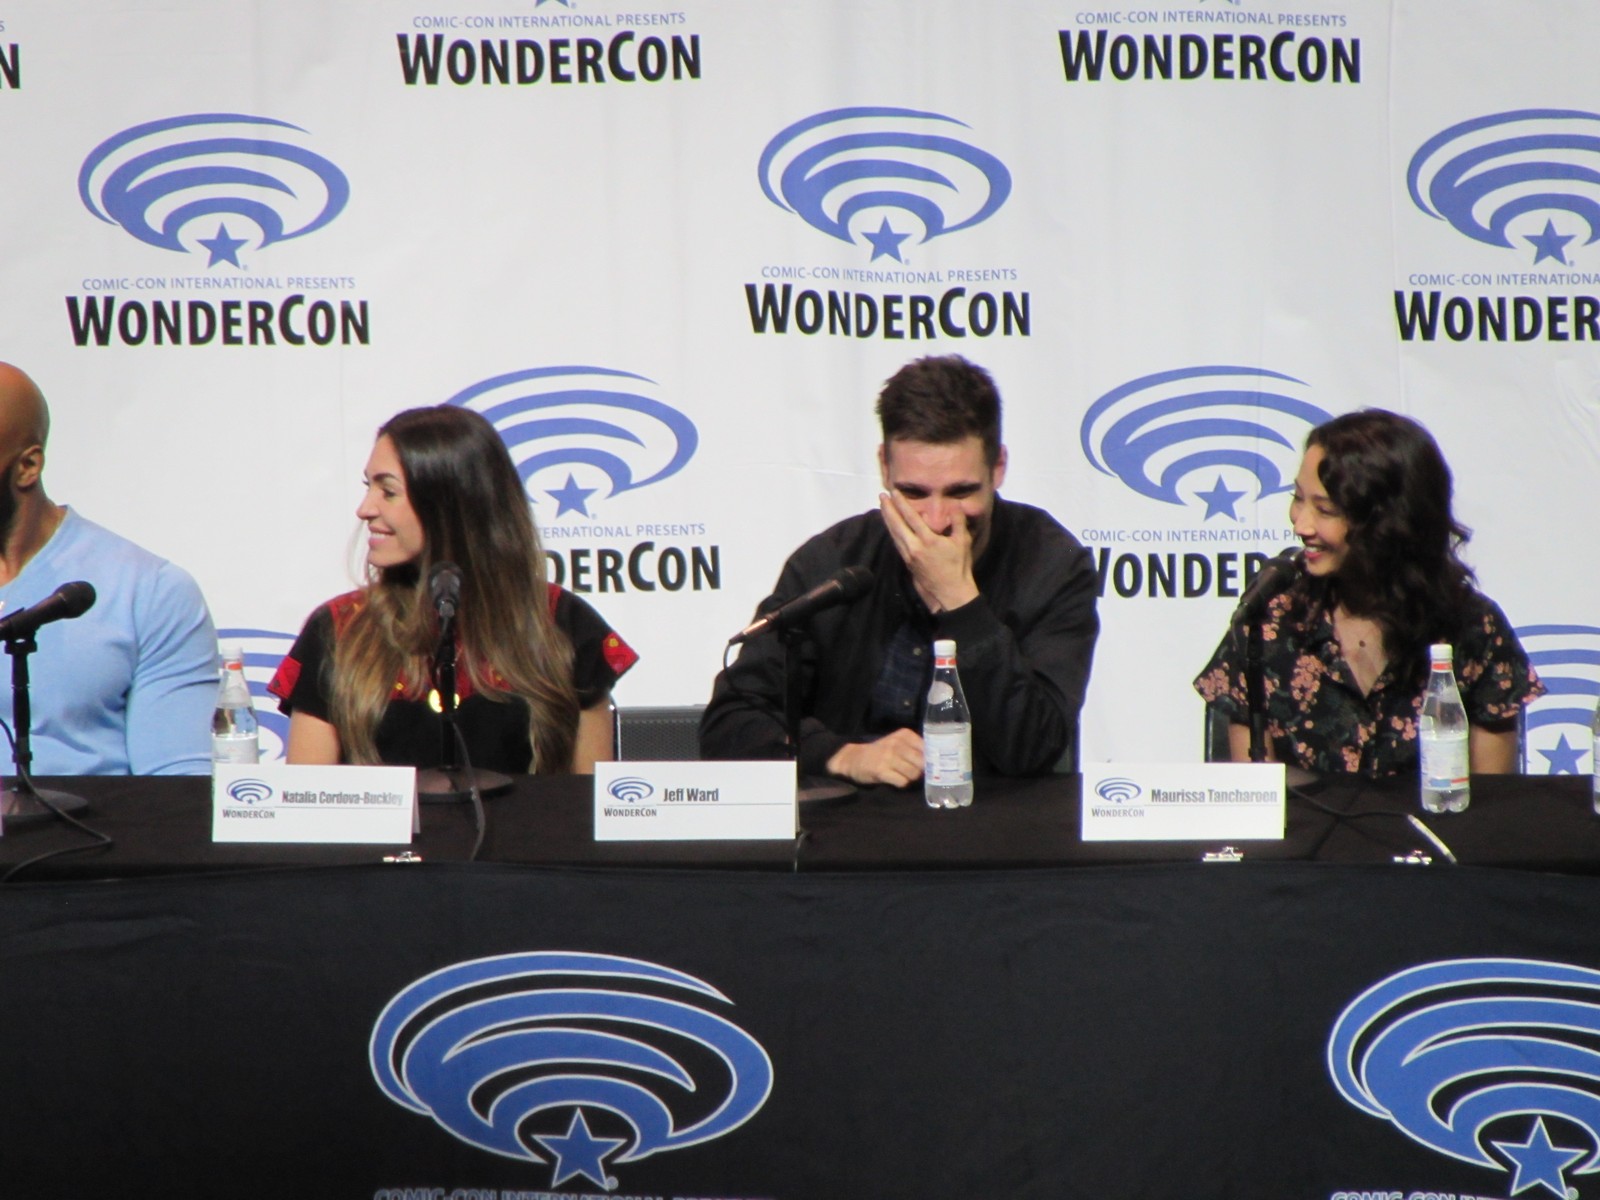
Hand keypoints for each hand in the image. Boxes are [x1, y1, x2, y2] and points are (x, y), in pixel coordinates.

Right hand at [826, 728, 924, 787]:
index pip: (928, 748)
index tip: (931, 766)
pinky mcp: (881, 770)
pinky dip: (901, 784)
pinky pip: (902, 782)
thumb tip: (936, 763)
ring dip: (910, 779)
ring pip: (913, 774)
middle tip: (915, 774)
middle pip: (922, 763)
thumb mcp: (898, 744)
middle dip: (921, 772)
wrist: (855, 758)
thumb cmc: (882, 752)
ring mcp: (888, 756)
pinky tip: (895, 780)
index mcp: (904, 734)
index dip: (932, 760)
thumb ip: (916, 749)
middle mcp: (896, 743)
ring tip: (903, 776)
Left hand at [879, 491, 978, 612]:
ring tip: (882, 507)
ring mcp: (909, 556)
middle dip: (888, 509)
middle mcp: (914, 547)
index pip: (911, 517)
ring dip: (887, 519)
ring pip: (894, 534)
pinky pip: (896, 543)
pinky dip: (892, 532)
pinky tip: (890, 527)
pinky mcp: (907, 562)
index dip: (901, 503)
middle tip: (881, 496)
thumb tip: (956, 505)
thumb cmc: (958, 567)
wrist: (950, 592)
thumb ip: (958, 522)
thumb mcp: (962, 542)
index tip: (894, 492)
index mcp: (928, 540)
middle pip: (897, 524)